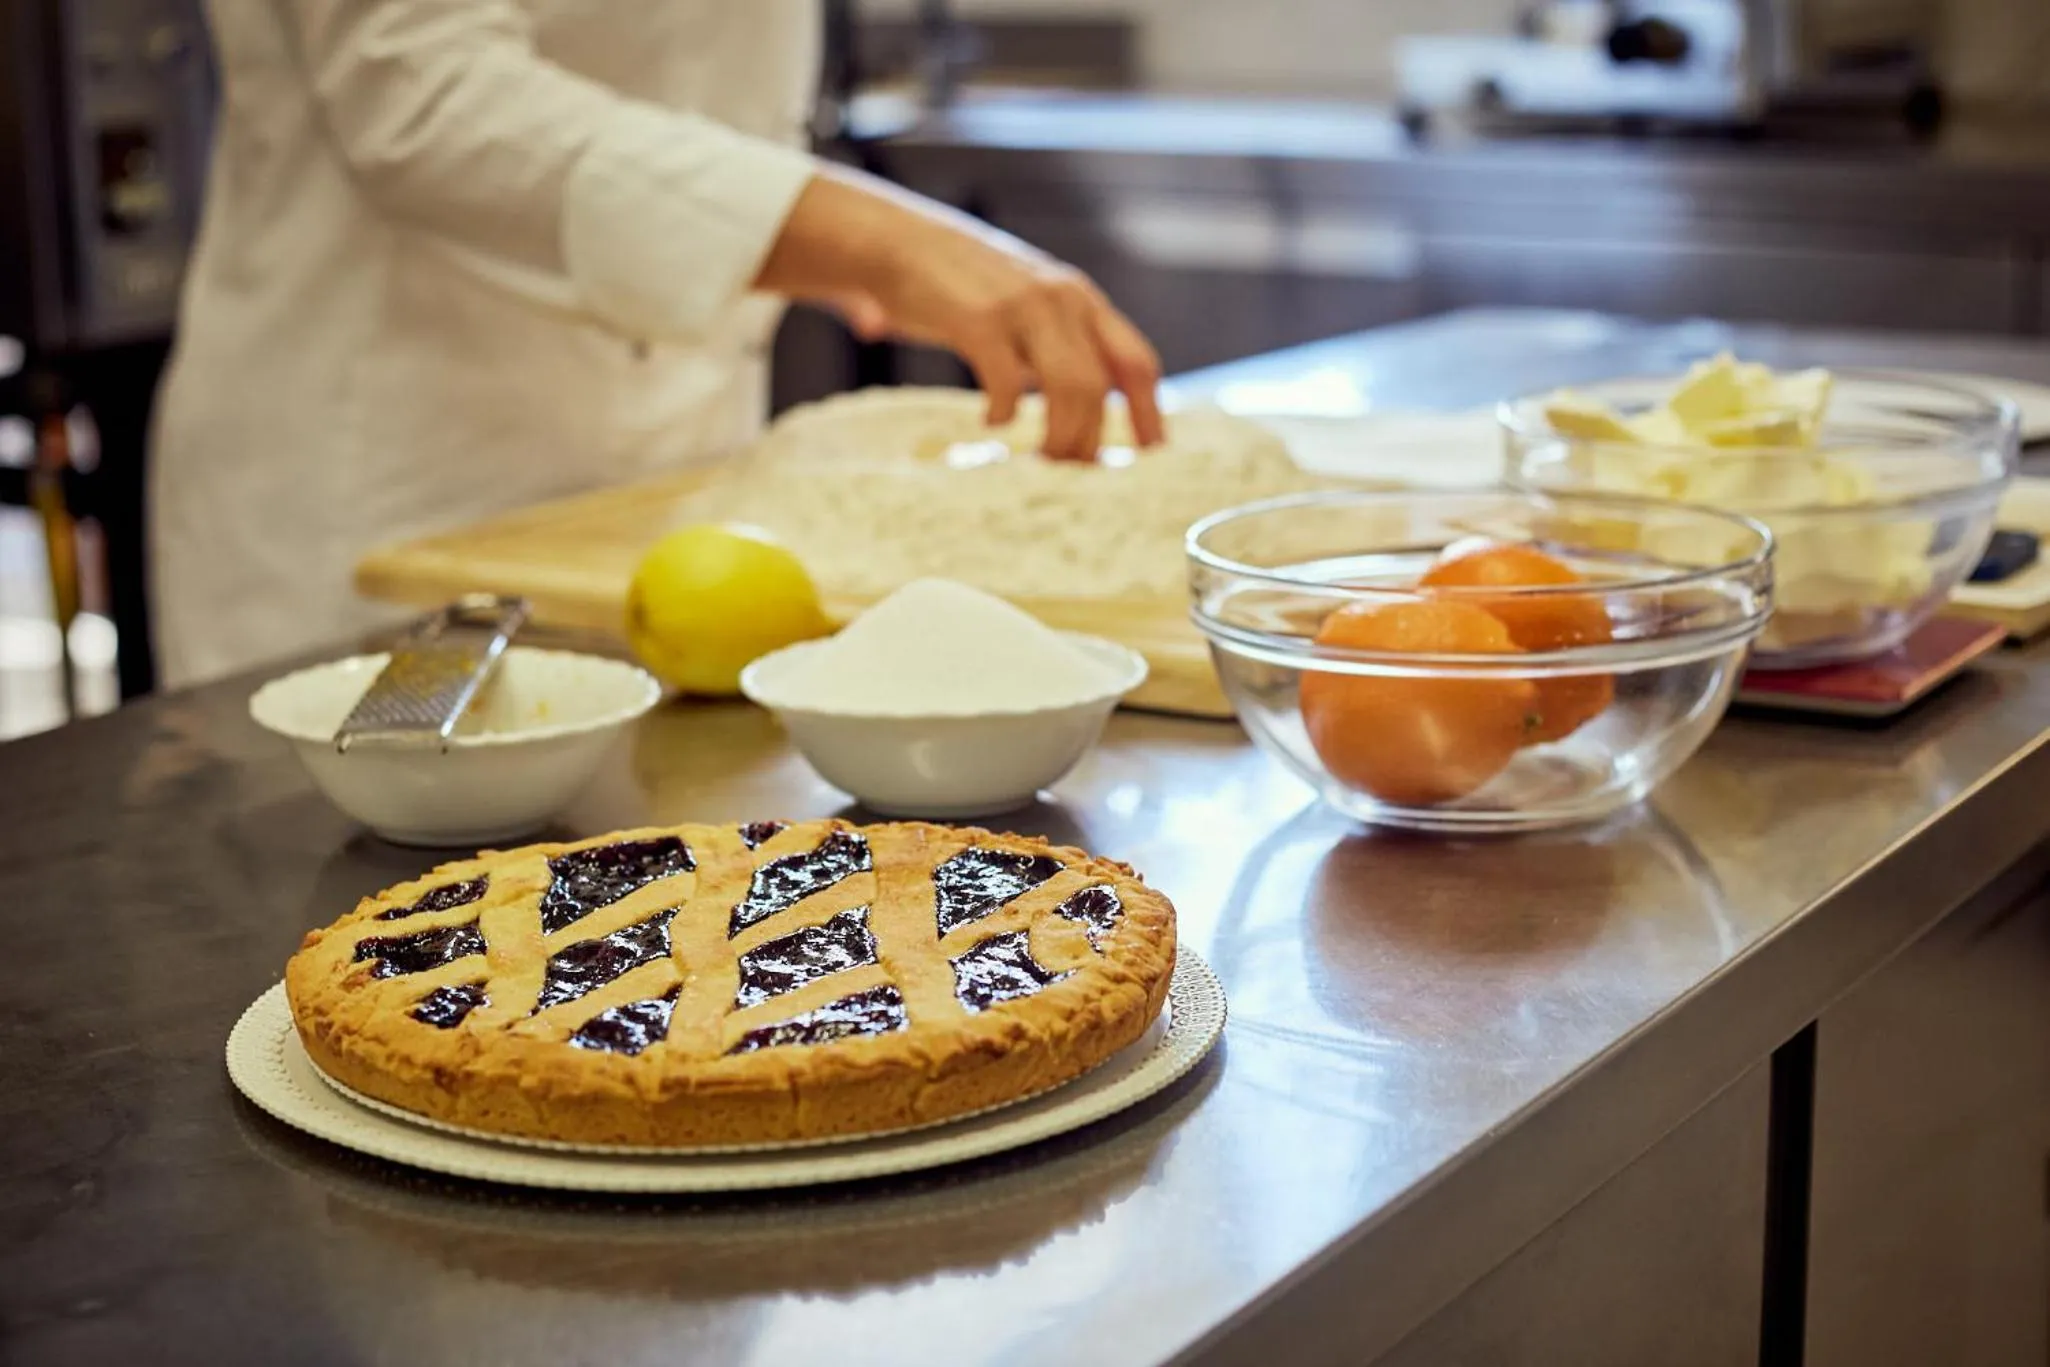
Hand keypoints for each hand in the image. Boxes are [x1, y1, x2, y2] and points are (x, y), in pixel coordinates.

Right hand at [755, 166, 1163, 461]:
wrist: (896, 241)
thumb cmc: (958, 284)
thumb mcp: (1025, 304)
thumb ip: (1054, 345)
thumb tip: (1081, 411)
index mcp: (1080, 300)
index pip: (1135, 362)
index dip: (1149, 413)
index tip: (1150, 457)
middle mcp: (1063, 300)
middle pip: (1100, 387)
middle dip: (1090, 441)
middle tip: (1071, 476)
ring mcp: (1024, 307)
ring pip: (1070, 389)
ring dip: (1059, 437)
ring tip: (1038, 462)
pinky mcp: (981, 320)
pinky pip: (1010, 382)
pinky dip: (1005, 414)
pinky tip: (990, 424)